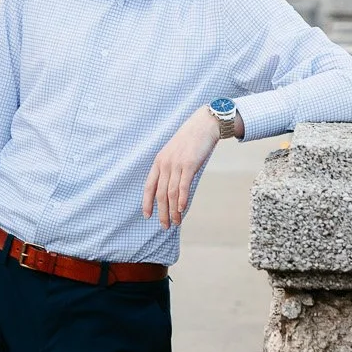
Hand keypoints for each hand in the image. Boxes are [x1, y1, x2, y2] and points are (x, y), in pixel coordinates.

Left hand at [142, 107, 222, 229]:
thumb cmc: (190, 141)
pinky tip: (182, 209)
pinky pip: (183, 185)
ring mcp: (176, 164)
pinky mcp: (189, 164)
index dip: (147, 202)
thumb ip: (171, 169)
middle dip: (162, 212)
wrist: (203, 125)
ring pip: (171, 193)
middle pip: (160, 194)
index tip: (148, 216)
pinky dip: (182, 199)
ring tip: (176, 223)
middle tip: (165, 226)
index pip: (149, 186)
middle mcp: (165, 164)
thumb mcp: (174, 154)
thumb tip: (171, 188)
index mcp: (159, 162)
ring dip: (173, 210)